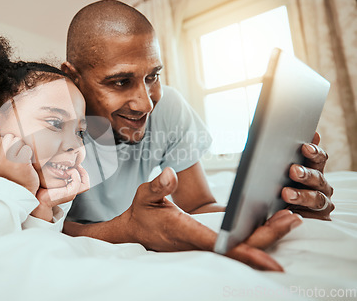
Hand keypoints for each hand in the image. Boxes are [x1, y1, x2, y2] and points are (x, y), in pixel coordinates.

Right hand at [0, 134, 39, 194]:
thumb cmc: (13, 178)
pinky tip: (28, 161)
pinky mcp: (22, 163)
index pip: (0, 139)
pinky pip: (27, 148)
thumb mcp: (1, 165)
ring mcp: (10, 160)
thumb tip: (6, 136)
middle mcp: (0, 158)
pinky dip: (30, 153)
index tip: (13, 151)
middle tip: (20, 153)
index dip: (8, 142)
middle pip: (9, 136)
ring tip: (24, 157)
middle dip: (16, 142)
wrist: (20, 194)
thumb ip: (1, 152)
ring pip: (18, 140)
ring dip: (23, 146)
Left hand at [32, 165, 89, 221]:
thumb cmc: (42, 189)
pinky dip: (74, 173)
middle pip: (86, 184)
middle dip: (84, 173)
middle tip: (77, 165)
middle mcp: (72, 193)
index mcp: (68, 190)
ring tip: (72, 168)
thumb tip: (60, 165)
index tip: (75, 164)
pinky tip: (66, 171)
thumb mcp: (51, 179)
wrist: (38, 199)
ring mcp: (72, 194)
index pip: (82, 182)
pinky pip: (77, 181)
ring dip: (80, 173)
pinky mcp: (70, 193)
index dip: (81, 172)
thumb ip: (58, 174)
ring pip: (85, 184)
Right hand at [124, 167, 301, 270]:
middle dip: (268, 237)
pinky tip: (274, 224)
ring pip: (241, 246)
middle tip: (293, 220)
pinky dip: (257, 236)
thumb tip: (169, 173)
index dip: (244, 252)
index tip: (268, 258)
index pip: (218, 244)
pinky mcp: (208, 241)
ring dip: (268, 236)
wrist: (137, 230)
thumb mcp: (145, 196)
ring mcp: (205, 244)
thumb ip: (158, 186)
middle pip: (239, 247)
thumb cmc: (143, 212)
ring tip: (291, 219)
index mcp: (184, 231)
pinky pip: (237, 242)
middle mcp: (199, 242)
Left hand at [281, 132, 333, 219]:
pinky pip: (313, 217)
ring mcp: (321, 202)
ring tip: (286, 193)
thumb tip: (289, 139)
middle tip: (292, 170)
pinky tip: (291, 213)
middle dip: (305, 173)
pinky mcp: (319, 219)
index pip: (318, 157)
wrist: (278, 212)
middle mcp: (320, 184)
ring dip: (302, 195)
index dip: (313, 151)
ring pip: (316, 198)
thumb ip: (285, 156)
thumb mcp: (279, 170)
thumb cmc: (278, 186)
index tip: (305, 147)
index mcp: (312, 168)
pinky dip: (302, 215)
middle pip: (317, 176)